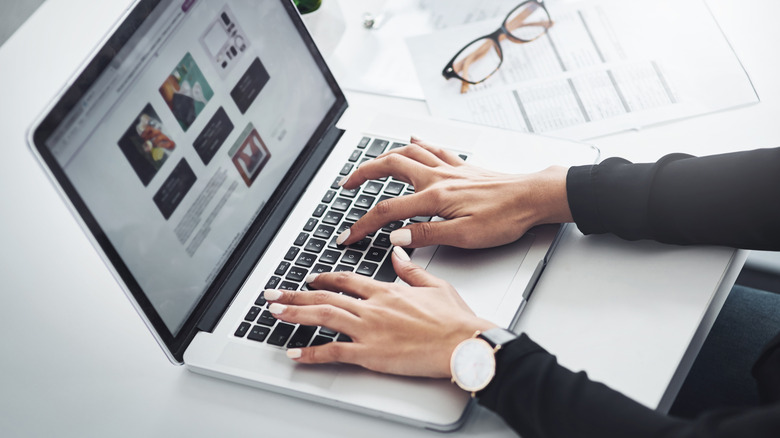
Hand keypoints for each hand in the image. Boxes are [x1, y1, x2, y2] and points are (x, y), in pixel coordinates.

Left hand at [264, 247, 496, 377]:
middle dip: (295, 294)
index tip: (311, 278)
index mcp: (386, 290)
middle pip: (325, 297)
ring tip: (274, 313)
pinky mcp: (370, 354)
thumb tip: (398, 253)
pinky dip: (311, 353)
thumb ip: (411, 269)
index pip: (346, 280)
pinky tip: (295, 354)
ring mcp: (369, 330)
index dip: (325, 278)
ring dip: (295, 314)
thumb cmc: (454, 319)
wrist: (462, 342)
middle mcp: (372, 307)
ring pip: (323, 318)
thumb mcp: (435, 285)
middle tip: (273, 294)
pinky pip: (334, 352)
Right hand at [337, 137, 571, 248]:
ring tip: (370, 164)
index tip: (348, 235)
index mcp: (434, 197)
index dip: (362, 225)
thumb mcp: (464, 236)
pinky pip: (434, 148)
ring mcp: (450, 169)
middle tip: (346, 184)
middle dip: (362, 173)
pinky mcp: (463, 167)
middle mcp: (438, 178)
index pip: (387, 211)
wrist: (534, 198)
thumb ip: (426, 235)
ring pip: (408, 152)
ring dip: (384, 155)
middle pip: (389, 166)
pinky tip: (413, 139)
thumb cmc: (506, 218)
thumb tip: (395, 237)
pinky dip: (418, 143)